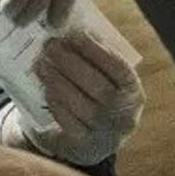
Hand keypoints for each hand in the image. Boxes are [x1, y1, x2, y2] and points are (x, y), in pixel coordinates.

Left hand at [0, 23, 144, 164]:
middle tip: (50, 45)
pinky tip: (45, 87)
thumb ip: (97, 61)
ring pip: (81, 105)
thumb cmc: (99, 99)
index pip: (119, 69)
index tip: (75, 34)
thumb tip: (73, 31)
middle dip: (71, 63)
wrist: (95, 141)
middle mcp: (124, 115)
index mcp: (133, 93)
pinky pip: (68, 121)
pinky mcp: (84, 144)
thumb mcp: (108, 82)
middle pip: (98, 86)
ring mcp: (105, 132)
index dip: (97, 51)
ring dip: (58, 81)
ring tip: (41, 63)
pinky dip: (56, 102)